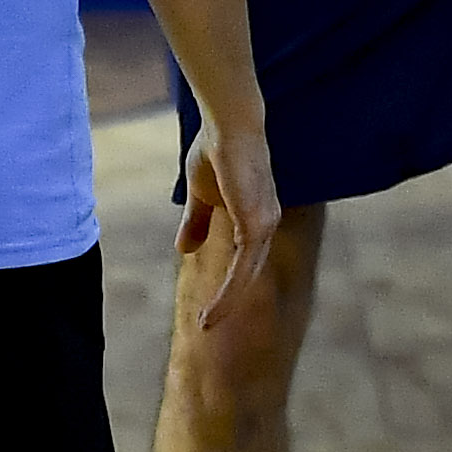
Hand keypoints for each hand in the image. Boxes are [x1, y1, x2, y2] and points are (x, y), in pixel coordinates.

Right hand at [174, 124, 281, 330]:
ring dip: (226, 303)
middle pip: (249, 274)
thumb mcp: (201, 195)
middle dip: (229, 301)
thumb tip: (185, 249)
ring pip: (246, 278)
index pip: (246, 258)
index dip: (230, 282)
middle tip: (207, 324)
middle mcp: (267, 224)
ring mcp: (264, 226)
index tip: (210, 301)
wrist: (226, 126)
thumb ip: (196, 221)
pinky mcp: (256, 226)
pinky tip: (213, 308)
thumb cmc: (216, 151)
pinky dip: (228, 293)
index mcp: (257, 216)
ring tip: (206, 323)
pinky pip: (243, 270)